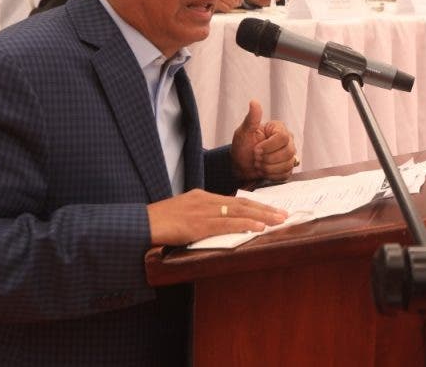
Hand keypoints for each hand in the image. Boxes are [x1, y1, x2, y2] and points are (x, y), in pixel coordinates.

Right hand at [146, 189, 287, 245]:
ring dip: (262, 216)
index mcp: (203, 197)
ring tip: (280, 220)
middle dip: (265, 208)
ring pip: (239, 211)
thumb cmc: (160, 223)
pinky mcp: (198, 224)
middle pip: (242, 203)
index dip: (255, 205)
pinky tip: (259, 227)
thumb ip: (201, 217)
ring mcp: (203, 211)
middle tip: (285, 213)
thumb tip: (220, 225)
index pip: (235, 200)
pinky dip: (245, 224)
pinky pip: (227, 224)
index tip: (272, 209)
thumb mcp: (184, 215)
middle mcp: (206, 200)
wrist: (140, 223)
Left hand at [231, 100, 297, 181]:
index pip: (282, 137)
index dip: (269, 146)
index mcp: (278, 128)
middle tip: (256, 158)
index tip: (256, 150)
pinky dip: (273, 175)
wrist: (240, 165)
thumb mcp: (243, 132)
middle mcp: (287, 140)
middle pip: (288, 151)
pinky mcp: (288, 167)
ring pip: (288, 164)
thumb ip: (251, 119)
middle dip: (268, 158)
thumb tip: (254, 102)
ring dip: (269, 168)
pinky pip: (286, 173)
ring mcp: (289, 154)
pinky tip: (265, 171)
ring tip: (259, 164)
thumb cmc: (242, 147)